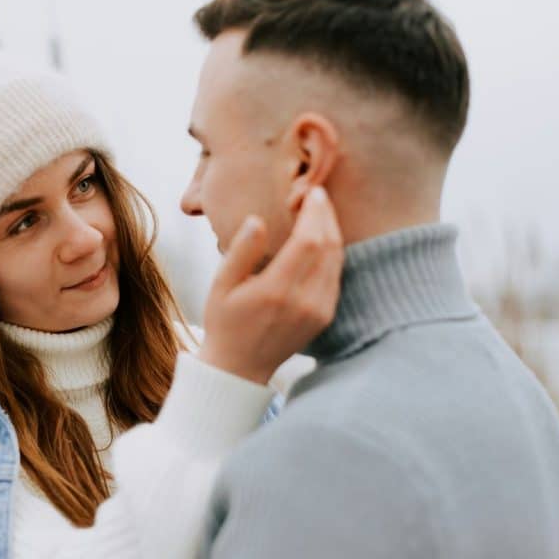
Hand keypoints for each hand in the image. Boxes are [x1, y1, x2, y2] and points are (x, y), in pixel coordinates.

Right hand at [199, 186, 342, 384]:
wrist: (239, 367)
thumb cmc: (224, 321)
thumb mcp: (221, 284)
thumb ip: (241, 250)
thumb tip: (259, 219)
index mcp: (276, 291)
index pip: (308, 241)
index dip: (314, 212)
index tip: (311, 191)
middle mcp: (303, 301)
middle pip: (328, 246)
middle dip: (326, 215)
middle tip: (317, 194)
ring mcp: (318, 311)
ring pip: (336, 260)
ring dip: (332, 231)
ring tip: (321, 210)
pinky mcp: (325, 316)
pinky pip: (336, 275)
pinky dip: (332, 251)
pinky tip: (321, 238)